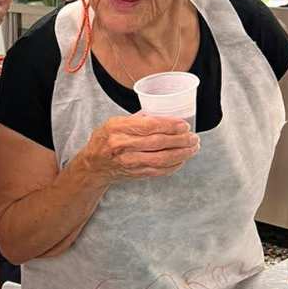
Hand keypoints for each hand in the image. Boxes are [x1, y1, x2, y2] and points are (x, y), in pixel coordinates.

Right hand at [81, 115, 198, 184]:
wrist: (93, 165)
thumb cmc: (106, 139)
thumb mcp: (114, 123)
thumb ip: (137, 120)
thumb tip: (165, 115)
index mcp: (116, 127)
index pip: (148, 125)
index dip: (169, 125)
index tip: (184, 125)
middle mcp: (121, 145)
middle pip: (157, 142)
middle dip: (180, 140)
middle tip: (193, 137)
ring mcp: (127, 161)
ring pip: (161, 159)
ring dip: (181, 153)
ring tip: (193, 148)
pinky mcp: (134, 173)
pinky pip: (159, 171)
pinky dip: (174, 165)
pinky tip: (182, 159)